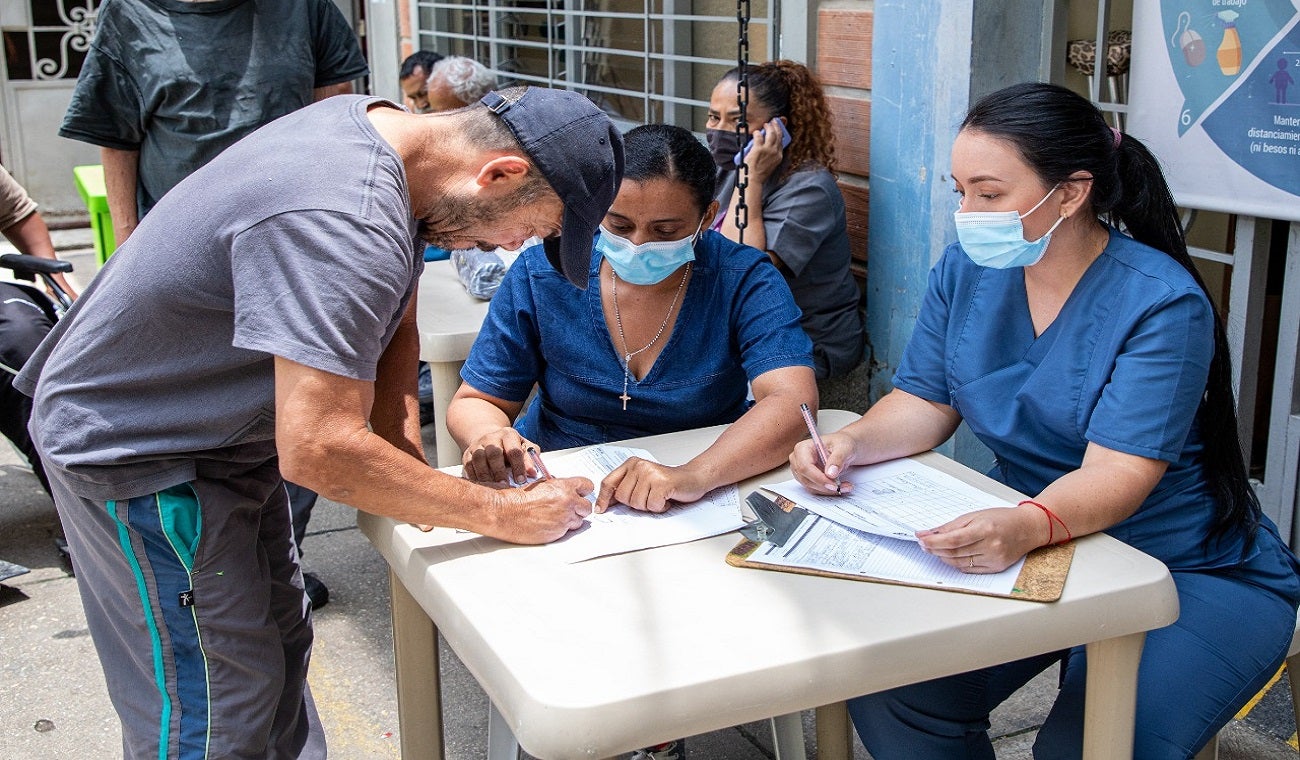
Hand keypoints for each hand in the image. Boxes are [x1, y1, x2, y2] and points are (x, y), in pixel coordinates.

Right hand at [462, 427, 535, 483]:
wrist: (490, 440)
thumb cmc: (511, 447)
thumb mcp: (524, 448)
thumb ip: (530, 459)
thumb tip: (533, 473)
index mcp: (508, 434)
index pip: (514, 450)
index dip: (518, 466)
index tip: (521, 480)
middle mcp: (491, 437)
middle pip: (494, 453)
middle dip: (500, 471)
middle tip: (505, 486)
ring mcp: (478, 445)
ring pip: (479, 458)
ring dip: (486, 475)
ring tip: (492, 488)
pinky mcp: (467, 454)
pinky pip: (468, 465)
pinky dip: (474, 476)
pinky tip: (481, 486)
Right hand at [489, 477, 594, 543]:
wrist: (507, 513)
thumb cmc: (519, 499)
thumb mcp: (541, 484)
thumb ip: (557, 486)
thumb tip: (564, 488)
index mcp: (564, 487)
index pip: (587, 486)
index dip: (584, 490)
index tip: (581, 493)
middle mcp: (567, 502)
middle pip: (587, 506)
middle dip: (580, 507)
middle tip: (570, 508)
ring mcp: (564, 518)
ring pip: (579, 520)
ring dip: (571, 519)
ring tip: (556, 517)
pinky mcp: (558, 532)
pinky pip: (567, 531)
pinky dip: (561, 528)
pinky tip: (549, 524)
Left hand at [594, 457, 711, 512]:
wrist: (693, 478)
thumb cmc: (668, 483)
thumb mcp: (642, 482)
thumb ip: (625, 488)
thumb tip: (606, 504)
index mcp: (631, 464)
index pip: (609, 482)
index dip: (603, 498)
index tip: (601, 509)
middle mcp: (639, 466)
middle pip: (623, 497)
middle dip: (635, 504)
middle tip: (649, 497)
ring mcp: (651, 473)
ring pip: (637, 503)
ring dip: (649, 506)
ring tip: (659, 497)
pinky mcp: (662, 483)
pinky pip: (652, 505)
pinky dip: (660, 507)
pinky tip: (666, 499)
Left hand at [742, 118, 786, 183]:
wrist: (753, 180)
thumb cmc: (759, 174)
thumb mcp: (770, 164)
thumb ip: (771, 155)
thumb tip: (768, 144)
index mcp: (779, 156)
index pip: (781, 141)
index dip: (780, 132)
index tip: (778, 128)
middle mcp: (775, 152)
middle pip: (778, 135)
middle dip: (776, 126)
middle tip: (773, 122)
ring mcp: (767, 150)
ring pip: (771, 133)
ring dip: (769, 127)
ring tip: (766, 124)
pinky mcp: (758, 149)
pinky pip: (759, 136)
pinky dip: (757, 133)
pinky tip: (756, 132)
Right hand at [789, 432, 857, 494]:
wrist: (844, 449)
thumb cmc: (841, 443)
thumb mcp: (844, 448)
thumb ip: (837, 459)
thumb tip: (830, 473)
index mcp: (803, 448)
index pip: (805, 466)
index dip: (818, 478)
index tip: (833, 484)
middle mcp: (798, 460)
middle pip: (806, 479)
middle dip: (825, 486)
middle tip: (842, 487)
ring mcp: (800, 471)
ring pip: (810, 487)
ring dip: (828, 490)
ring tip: (845, 486)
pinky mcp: (806, 479)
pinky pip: (815, 489)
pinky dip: (827, 490)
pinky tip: (839, 486)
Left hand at [915, 505, 1042, 573]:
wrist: (1028, 528)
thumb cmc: (1002, 518)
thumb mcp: (975, 515)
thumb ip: (952, 526)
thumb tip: (930, 534)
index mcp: (985, 529)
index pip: (953, 540)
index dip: (934, 541)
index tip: (921, 539)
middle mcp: (991, 546)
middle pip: (954, 552)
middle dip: (934, 549)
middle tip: (924, 543)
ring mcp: (994, 559)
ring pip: (959, 563)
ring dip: (943, 556)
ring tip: (935, 549)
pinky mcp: (996, 568)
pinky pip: (968, 570)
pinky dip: (956, 563)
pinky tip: (950, 555)